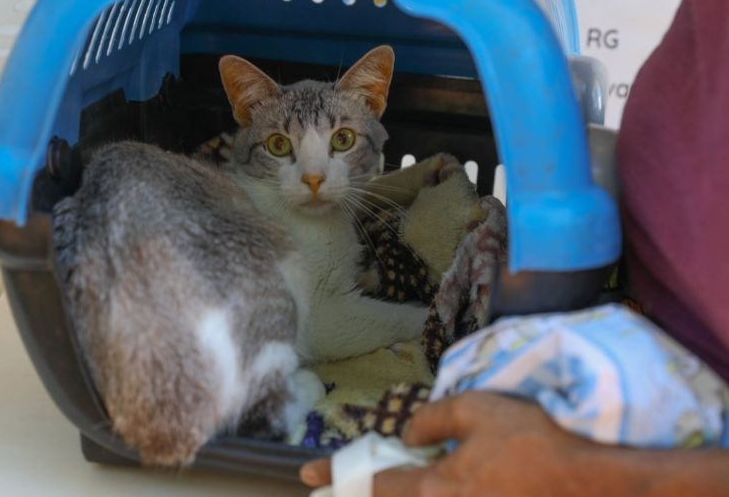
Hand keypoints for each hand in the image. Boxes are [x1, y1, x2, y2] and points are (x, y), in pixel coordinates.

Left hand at [300, 391, 595, 496]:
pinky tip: (426, 483)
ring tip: (384, 481)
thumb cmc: (534, 440)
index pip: (373, 481)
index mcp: (436, 489)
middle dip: (358, 495)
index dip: (337, 472)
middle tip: (333, 486)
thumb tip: (408, 433)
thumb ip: (432, 420)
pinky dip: (422, 495)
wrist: (593, 481)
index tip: (306, 471)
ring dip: (394, 494)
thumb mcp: (478, 411)